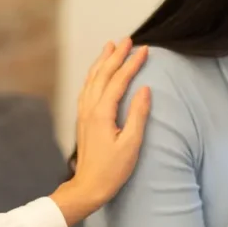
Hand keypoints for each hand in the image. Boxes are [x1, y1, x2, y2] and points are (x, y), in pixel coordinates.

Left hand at [51, 39, 151, 226]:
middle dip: (116, 55)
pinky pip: (87, 88)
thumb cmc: (112, 170)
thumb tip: (145, 89)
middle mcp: (90, 108)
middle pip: (103, 74)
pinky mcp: (83, 119)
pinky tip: (97, 72)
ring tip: (111, 46)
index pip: (119, 80)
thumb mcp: (131, 144)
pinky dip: (94, 74)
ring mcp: (84, 113)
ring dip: (103, 61)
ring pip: (92, 79)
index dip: (132, 63)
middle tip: (128, 40)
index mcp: (102, 113)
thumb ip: (138, 114)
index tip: (145, 50)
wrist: (88, 186)